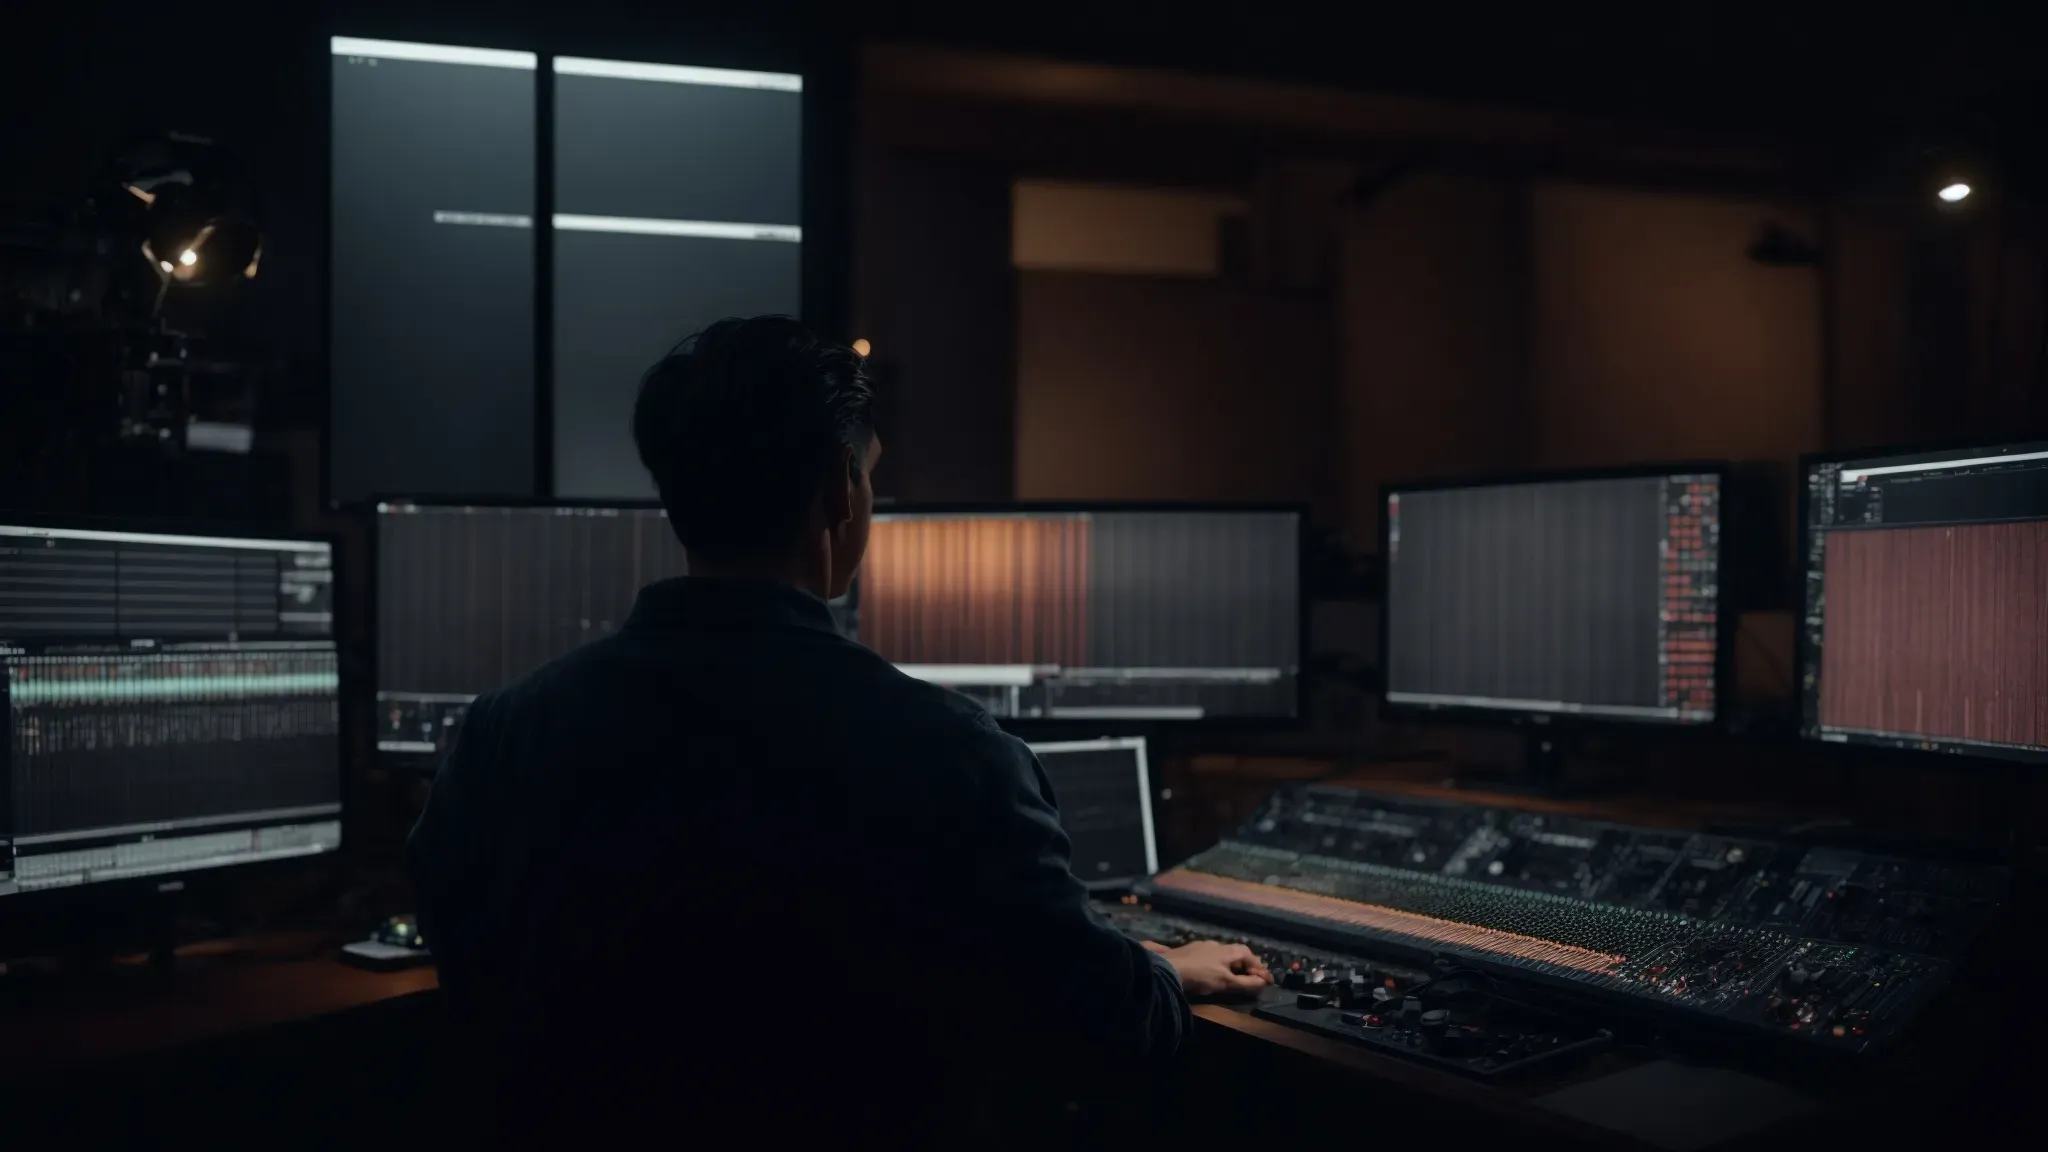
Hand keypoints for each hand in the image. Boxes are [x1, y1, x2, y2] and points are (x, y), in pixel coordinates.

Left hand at [1148, 940, 1271, 996]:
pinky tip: (1209, 969)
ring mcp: (1201, 945)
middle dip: (1244, 962)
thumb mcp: (1226, 983)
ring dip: (1229, 962)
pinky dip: (1215, 961)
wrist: (1168, 968)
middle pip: (1235, 951)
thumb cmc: (1201, 976)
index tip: (1262, 978)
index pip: (1249, 954)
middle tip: (1248, 975)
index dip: (1257, 966)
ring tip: (1229, 974)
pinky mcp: (1189, 950)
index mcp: (1228, 950)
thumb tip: (1263, 982)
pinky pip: (1208, 954)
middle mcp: (1216, 944)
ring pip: (1221, 952)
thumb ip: (1246, 983)